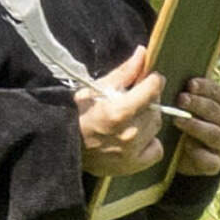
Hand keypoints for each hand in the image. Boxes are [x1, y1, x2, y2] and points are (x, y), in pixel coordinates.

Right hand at [77, 51, 166, 176]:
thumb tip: (143, 53)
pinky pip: (157, 149)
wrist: (63, 146)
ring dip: (148, 119)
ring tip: (129, 119)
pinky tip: (136, 138)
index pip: (153, 89)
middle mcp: (129, 133)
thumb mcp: (95, 89)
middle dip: (148, 100)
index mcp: (118, 111)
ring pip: (156, 126)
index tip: (150, 79)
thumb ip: (124, 73)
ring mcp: (132, 152)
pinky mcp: (134, 165)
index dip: (154, 81)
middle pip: (156, 108)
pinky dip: (150, 142)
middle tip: (133, 100)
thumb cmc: (76, 115)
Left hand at [168, 75, 219, 178]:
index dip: (208, 88)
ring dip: (198, 127)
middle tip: (181, 99)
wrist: (181, 149)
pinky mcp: (214, 164)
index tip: (190, 84)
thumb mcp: (184, 95)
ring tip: (177, 120)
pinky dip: (200, 155)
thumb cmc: (182, 114)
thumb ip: (182, 77)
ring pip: (217, 135)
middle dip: (201, 105)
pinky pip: (211, 161)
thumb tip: (168, 49)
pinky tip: (186, 147)